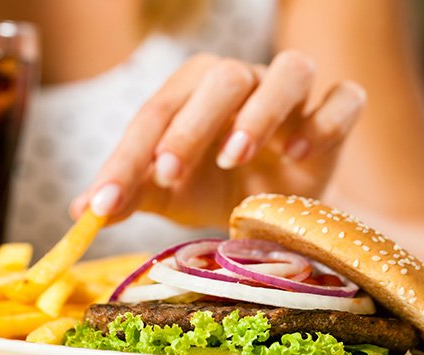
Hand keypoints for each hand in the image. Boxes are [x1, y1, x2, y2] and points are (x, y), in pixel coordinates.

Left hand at [71, 51, 365, 227]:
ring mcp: (293, 93)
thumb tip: (79, 214)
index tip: (104, 202)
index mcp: (192, 92)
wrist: (274, 201)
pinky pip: (344, 99)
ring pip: (289, 71)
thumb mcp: (168, 193)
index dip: (127, 158)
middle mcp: (242, 81)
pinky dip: (325, 121)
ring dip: (262, 110)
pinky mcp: (336, 113)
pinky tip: (298, 154)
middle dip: (192, 125)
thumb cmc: (213, 185)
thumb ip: (131, 194)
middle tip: (170, 173)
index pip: (155, 115)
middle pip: (221, 80)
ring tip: (235, 156)